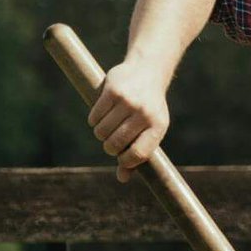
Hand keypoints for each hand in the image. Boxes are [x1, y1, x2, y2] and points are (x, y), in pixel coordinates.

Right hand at [88, 58, 170, 182]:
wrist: (147, 71)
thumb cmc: (149, 109)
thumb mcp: (150, 129)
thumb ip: (137, 153)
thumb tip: (122, 178)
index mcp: (157, 126)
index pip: (139, 154)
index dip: (126, 162)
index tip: (121, 159)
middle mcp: (144, 114)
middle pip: (116, 143)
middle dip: (109, 147)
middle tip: (110, 142)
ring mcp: (128, 102)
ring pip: (102, 131)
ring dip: (100, 134)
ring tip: (106, 128)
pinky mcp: (112, 91)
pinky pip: (95, 116)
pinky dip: (93, 121)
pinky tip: (99, 117)